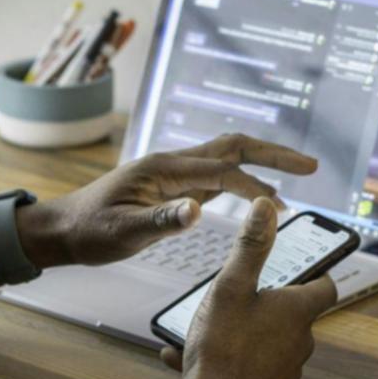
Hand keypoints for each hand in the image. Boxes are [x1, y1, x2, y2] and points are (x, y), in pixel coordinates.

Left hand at [28, 134, 318, 267]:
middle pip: (234, 146)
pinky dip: (247, 177)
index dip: (254, 183)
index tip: (281, 203)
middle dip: (274, 153)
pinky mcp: (177, 187)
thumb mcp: (121, 232)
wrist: (65, 230)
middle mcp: (174, 163)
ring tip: (301, 172)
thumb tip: (195, 212)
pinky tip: (263, 190)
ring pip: (229, 156)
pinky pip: (220, 174)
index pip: (221, 170)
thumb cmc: (89, 231)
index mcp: (164, 168)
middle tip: (312, 165)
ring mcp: (177, 173)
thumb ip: (159, 221)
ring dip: (265, 160)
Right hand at [162, 197, 336, 378]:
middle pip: (294, 314)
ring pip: (269, 341)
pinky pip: (251, 368)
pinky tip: (189, 359)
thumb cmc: (223, 347)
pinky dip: (229, 359)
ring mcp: (286, 370)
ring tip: (204, 329)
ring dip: (243, 332)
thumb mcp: (231, 287)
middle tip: (237, 295)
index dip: (316, 274)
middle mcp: (300, 341)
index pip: (325, 287)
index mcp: (297, 311)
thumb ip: (250, 247)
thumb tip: (266, 207)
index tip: (301, 266)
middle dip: (268, 303)